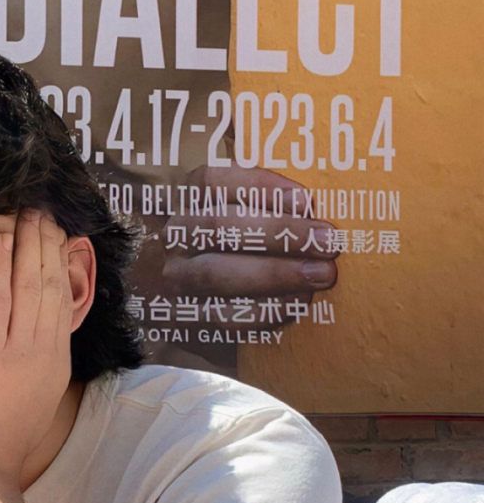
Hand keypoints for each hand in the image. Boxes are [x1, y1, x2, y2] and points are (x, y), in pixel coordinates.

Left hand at [0, 209, 73, 486]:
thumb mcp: (31, 398)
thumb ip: (35, 367)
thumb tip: (36, 348)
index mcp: (55, 361)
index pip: (62, 301)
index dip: (61, 264)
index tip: (57, 235)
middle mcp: (44, 351)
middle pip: (52, 284)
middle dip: (48, 242)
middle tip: (44, 209)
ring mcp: (19, 351)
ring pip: (30, 285)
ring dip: (28, 243)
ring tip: (26, 211)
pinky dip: (1, 267)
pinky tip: (0, 240)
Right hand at [154, 163, 338, 313]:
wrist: (198, 305)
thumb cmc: (238, 250)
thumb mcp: (241, 215)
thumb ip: (269, 204)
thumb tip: (315, 204)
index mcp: (186, 202)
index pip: (211, 182)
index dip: (258, 187)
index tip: (305, 200)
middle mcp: (174, 238)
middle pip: (217, 227)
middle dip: (279, 232)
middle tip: (328, 242)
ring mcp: (175, 281)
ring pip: (216, 274)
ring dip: (275, 274)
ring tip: (321, 274)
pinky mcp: (185, 321)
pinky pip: (223, 317)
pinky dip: (264, 310)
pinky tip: (298, 301)